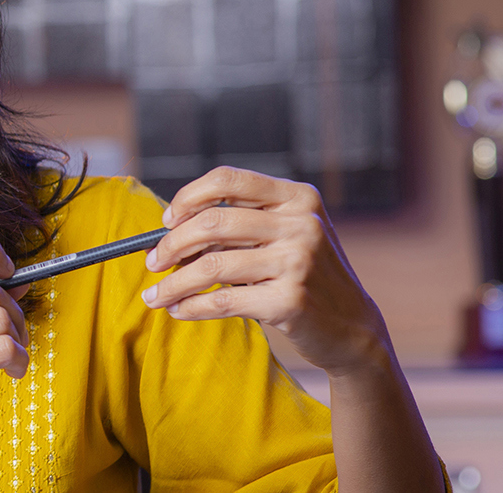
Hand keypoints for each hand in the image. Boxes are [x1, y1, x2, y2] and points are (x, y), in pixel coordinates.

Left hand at [142, 166, 391, 374]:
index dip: (189, 196)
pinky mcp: (291, 300)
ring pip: (210, 266)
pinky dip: (191, 306)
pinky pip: (222, 301)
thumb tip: (169, 232)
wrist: (353, 327)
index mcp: (298, 198)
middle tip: (153, 262)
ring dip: (173, 283)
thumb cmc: (303, 276)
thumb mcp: (284, 236)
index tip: (167, 220)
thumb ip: (240, 225)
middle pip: (212, 223)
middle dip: (171, 244)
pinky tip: (179, 310)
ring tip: (155, 295)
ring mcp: (299, 261)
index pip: (229, 179)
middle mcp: (302, 224)